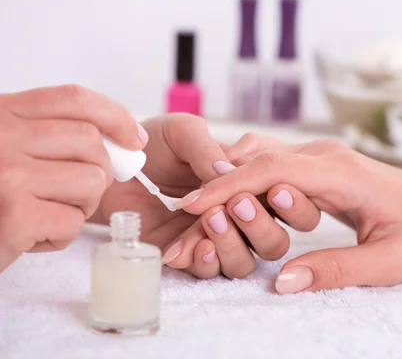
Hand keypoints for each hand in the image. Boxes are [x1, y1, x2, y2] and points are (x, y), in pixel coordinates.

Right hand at [0, 84, 144, 272]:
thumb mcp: (7, 149)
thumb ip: (50, 136)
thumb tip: (125, 141)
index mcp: (1, 113)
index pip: (74, 98)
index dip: (115, 116)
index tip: (135, 139)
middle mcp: (1, 136)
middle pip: (91, 142)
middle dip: (99, 172)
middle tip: (77, 192)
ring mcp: (7, 174)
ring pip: (91, 182)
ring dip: (82, 206)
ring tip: (48, 214)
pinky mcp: (14, 215)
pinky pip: (73, 222)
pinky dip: (61, 237)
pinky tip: (31, 237)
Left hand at [97, 116, 319, 279]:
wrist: (112, 166)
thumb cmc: (152, 144)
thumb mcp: (182, 132)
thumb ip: (206, 149)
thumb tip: (227, 174)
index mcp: (246, 185)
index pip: (279, 203)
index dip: (284, 202)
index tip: (270, 188)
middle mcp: (236, 217)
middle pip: (272, 242)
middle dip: (260, 229)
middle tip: (235, 205)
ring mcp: (212, 240)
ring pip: (243, 263)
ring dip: (231, 246)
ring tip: (210, 222)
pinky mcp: (186, 257)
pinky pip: (206, 273)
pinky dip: (201, 262)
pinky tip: (188, 247)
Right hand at [179, 140, 401, 293]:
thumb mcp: (390, 261)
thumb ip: (337, 269)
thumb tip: (284, 283)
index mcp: (342, 172)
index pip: (273, 170)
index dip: (229, 186)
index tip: (192, 209)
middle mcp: (323, 156)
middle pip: (254, 163)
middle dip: (213, 194)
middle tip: (181, 231)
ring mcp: (316, 157)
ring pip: (255, 162)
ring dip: (222, 190)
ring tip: (193, 226)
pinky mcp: (312, 166)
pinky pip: (267, 171)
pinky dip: (238, 187)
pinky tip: (221, 210)